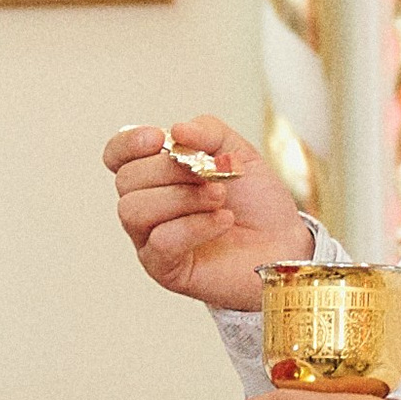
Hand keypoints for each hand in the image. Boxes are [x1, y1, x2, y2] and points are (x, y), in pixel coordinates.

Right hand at [102, 113, 312, 314]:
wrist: (283, 243)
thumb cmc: (257, 203)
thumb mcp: (237, 153)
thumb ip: (207, 133)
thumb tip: (175, 131)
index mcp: (156, 175)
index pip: (117, 156)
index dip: (128, 144)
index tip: (158, 138)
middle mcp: (147, 207)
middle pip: (126, 180)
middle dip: (169, 171)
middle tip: (210, 174)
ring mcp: (151, 240)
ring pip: (133, 210)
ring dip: (181, 198)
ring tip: (219, 197)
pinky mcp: (165, 269)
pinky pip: (160, 241)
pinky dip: (195, 225)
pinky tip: (223, 221)